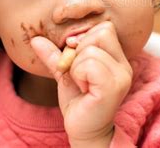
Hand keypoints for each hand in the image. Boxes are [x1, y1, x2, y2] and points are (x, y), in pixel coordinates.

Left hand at [30, 21, 132, 145]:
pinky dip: (78, 74)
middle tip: (79, 73)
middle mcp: (124, 65)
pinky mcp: (112, 87)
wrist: (83, 130)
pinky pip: (89, 65)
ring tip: (81, 83)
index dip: (85, 38)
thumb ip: (55, 55)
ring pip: (90, 50)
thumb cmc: (78, 102)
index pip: (105, 28)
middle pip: (100, 33)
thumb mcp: (66, 73)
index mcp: (118, 58)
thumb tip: (35, 39)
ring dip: (76, 66)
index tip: (76, 58)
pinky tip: (83, 89)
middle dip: (80, 51)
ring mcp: (121, 76)